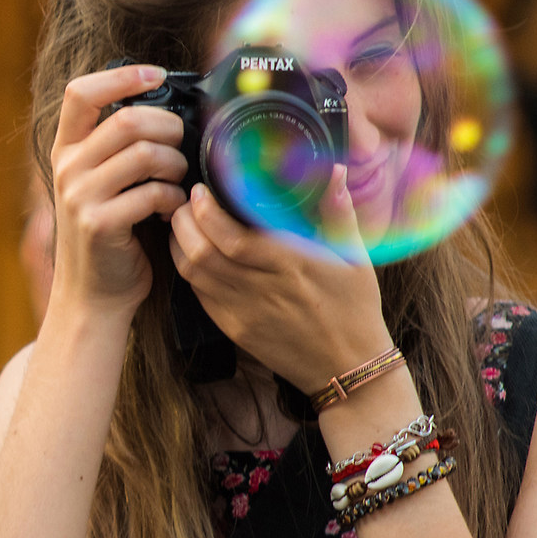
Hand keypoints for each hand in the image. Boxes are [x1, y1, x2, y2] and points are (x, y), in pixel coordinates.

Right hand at [46, 64, 190, 318]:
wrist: (93, 295)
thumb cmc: (110, 234)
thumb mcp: (100, 183)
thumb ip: (117, 148)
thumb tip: (166, 110)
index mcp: (66, 150)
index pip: (81, 93)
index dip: (121, 76)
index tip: (155, 75)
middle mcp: (66, 169)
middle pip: (127, 120)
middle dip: (168, 128)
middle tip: (182, 146)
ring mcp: (79, 197)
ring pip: (144, 153)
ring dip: (175, 165)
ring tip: (178, 180)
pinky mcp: (100, 224)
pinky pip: (152, 193)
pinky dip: (173, 199)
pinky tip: (172, 209)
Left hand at [167, 168, 392, 390]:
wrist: (347, 368)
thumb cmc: (355, 309)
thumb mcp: (356, 258)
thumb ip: (339, 212)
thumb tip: (334, 169)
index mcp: (291, 266)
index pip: (232, 238)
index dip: (207, 212)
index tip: (201, 190)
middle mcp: (262, 290)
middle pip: (202, 253)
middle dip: (184, 222)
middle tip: (185, 202)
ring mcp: (243, 314)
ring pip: (192, 274)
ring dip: (179, 244)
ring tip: (184, 223)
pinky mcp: (235, 330)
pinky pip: (199, 296)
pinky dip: (189, 270)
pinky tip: (195, 254)